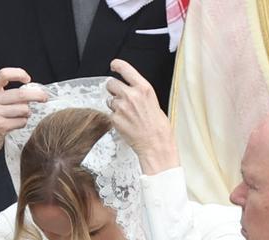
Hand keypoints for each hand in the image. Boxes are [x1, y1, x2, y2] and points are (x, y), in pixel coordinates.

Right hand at [0, 68, 47, 182]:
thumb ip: (3, 95)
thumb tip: (28, 91)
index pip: (4, 74)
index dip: (18, 73)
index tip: (27, 79)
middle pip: (21, 94)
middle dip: (37, 96)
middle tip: (44, 97)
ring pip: (23, 109)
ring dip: (26, 114)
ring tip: (20, 116)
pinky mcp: (0, 126)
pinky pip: (21, 122)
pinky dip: (22, 123)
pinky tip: (15, 125)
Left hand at [107, 59, 178, 174]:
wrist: (156, 145)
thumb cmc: (159, 128)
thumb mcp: (154, 102)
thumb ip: (140, 93)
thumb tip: (131, 90)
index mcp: (143, 88)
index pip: (124, 68)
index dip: (116, 65)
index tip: (114, 65)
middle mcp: (131, 95)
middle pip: (111, 83)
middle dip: (113, 89)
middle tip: (119, 96)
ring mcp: (121, 107)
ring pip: (109, 100)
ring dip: (114, 105)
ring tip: (126, 114)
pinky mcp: (115, 119)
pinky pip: (110, 114)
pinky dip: (115, 118)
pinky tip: (125, 123)